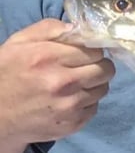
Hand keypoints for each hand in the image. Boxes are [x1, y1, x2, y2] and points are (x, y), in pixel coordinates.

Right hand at [0, 19, 114, 146]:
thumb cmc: (5, 73)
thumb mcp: (19, 43)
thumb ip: (49, 29)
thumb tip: (78, 27)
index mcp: (48, 58)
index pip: (95, 50)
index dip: (91, 50)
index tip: (84, 53)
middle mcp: (62, 82)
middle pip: (106, 70)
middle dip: (98, 66)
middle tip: (85, 67)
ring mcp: (69, 106)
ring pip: (103, 88)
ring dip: (93, 84)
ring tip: (74, 84)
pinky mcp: (72, 124)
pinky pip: (95, 107)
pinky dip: (86, 102)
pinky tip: (69, 99)